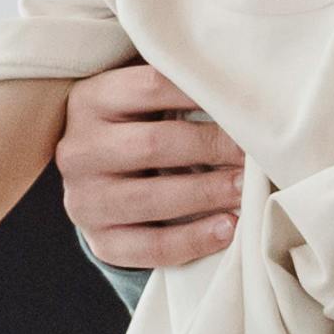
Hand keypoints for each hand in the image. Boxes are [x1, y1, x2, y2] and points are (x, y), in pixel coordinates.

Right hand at [60, 60, 248, 271]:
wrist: (99, 182)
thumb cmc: (134, 129)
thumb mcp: (139, 100)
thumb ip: (177, 87)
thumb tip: (241, 88)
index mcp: (89, 100)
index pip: (150, 86)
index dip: (201, 92)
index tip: (244, 102)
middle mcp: (78, 150)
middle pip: (153, 144)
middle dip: (212, 147)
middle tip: (254, 152)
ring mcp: (84, 200)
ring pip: (152, 198)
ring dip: (208, 193)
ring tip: (246, 190)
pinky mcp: (100, 241)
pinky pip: (152, 246)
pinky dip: (195, 239)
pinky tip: (228, 228)